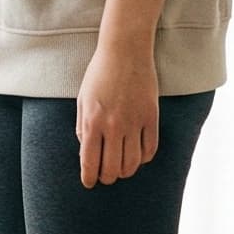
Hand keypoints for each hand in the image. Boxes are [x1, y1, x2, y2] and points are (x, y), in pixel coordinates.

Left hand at [78, 43, 157, 186]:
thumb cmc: (99, 73)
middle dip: (106, 178)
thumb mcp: (82, 99)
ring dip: (125, 171)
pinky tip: (138, 156)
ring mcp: (134, 122)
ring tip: (120, 169)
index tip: (89, 182)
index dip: (89, 178)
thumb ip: (82, 127)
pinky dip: (144, 159)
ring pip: (132, 163)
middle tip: (105, 177)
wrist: (125, 50)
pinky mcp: (152, 117)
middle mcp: (113, 126)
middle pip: (112, 168)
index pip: (90, 162)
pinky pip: (151, 149)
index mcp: (92, 121)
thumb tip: (86, 151)